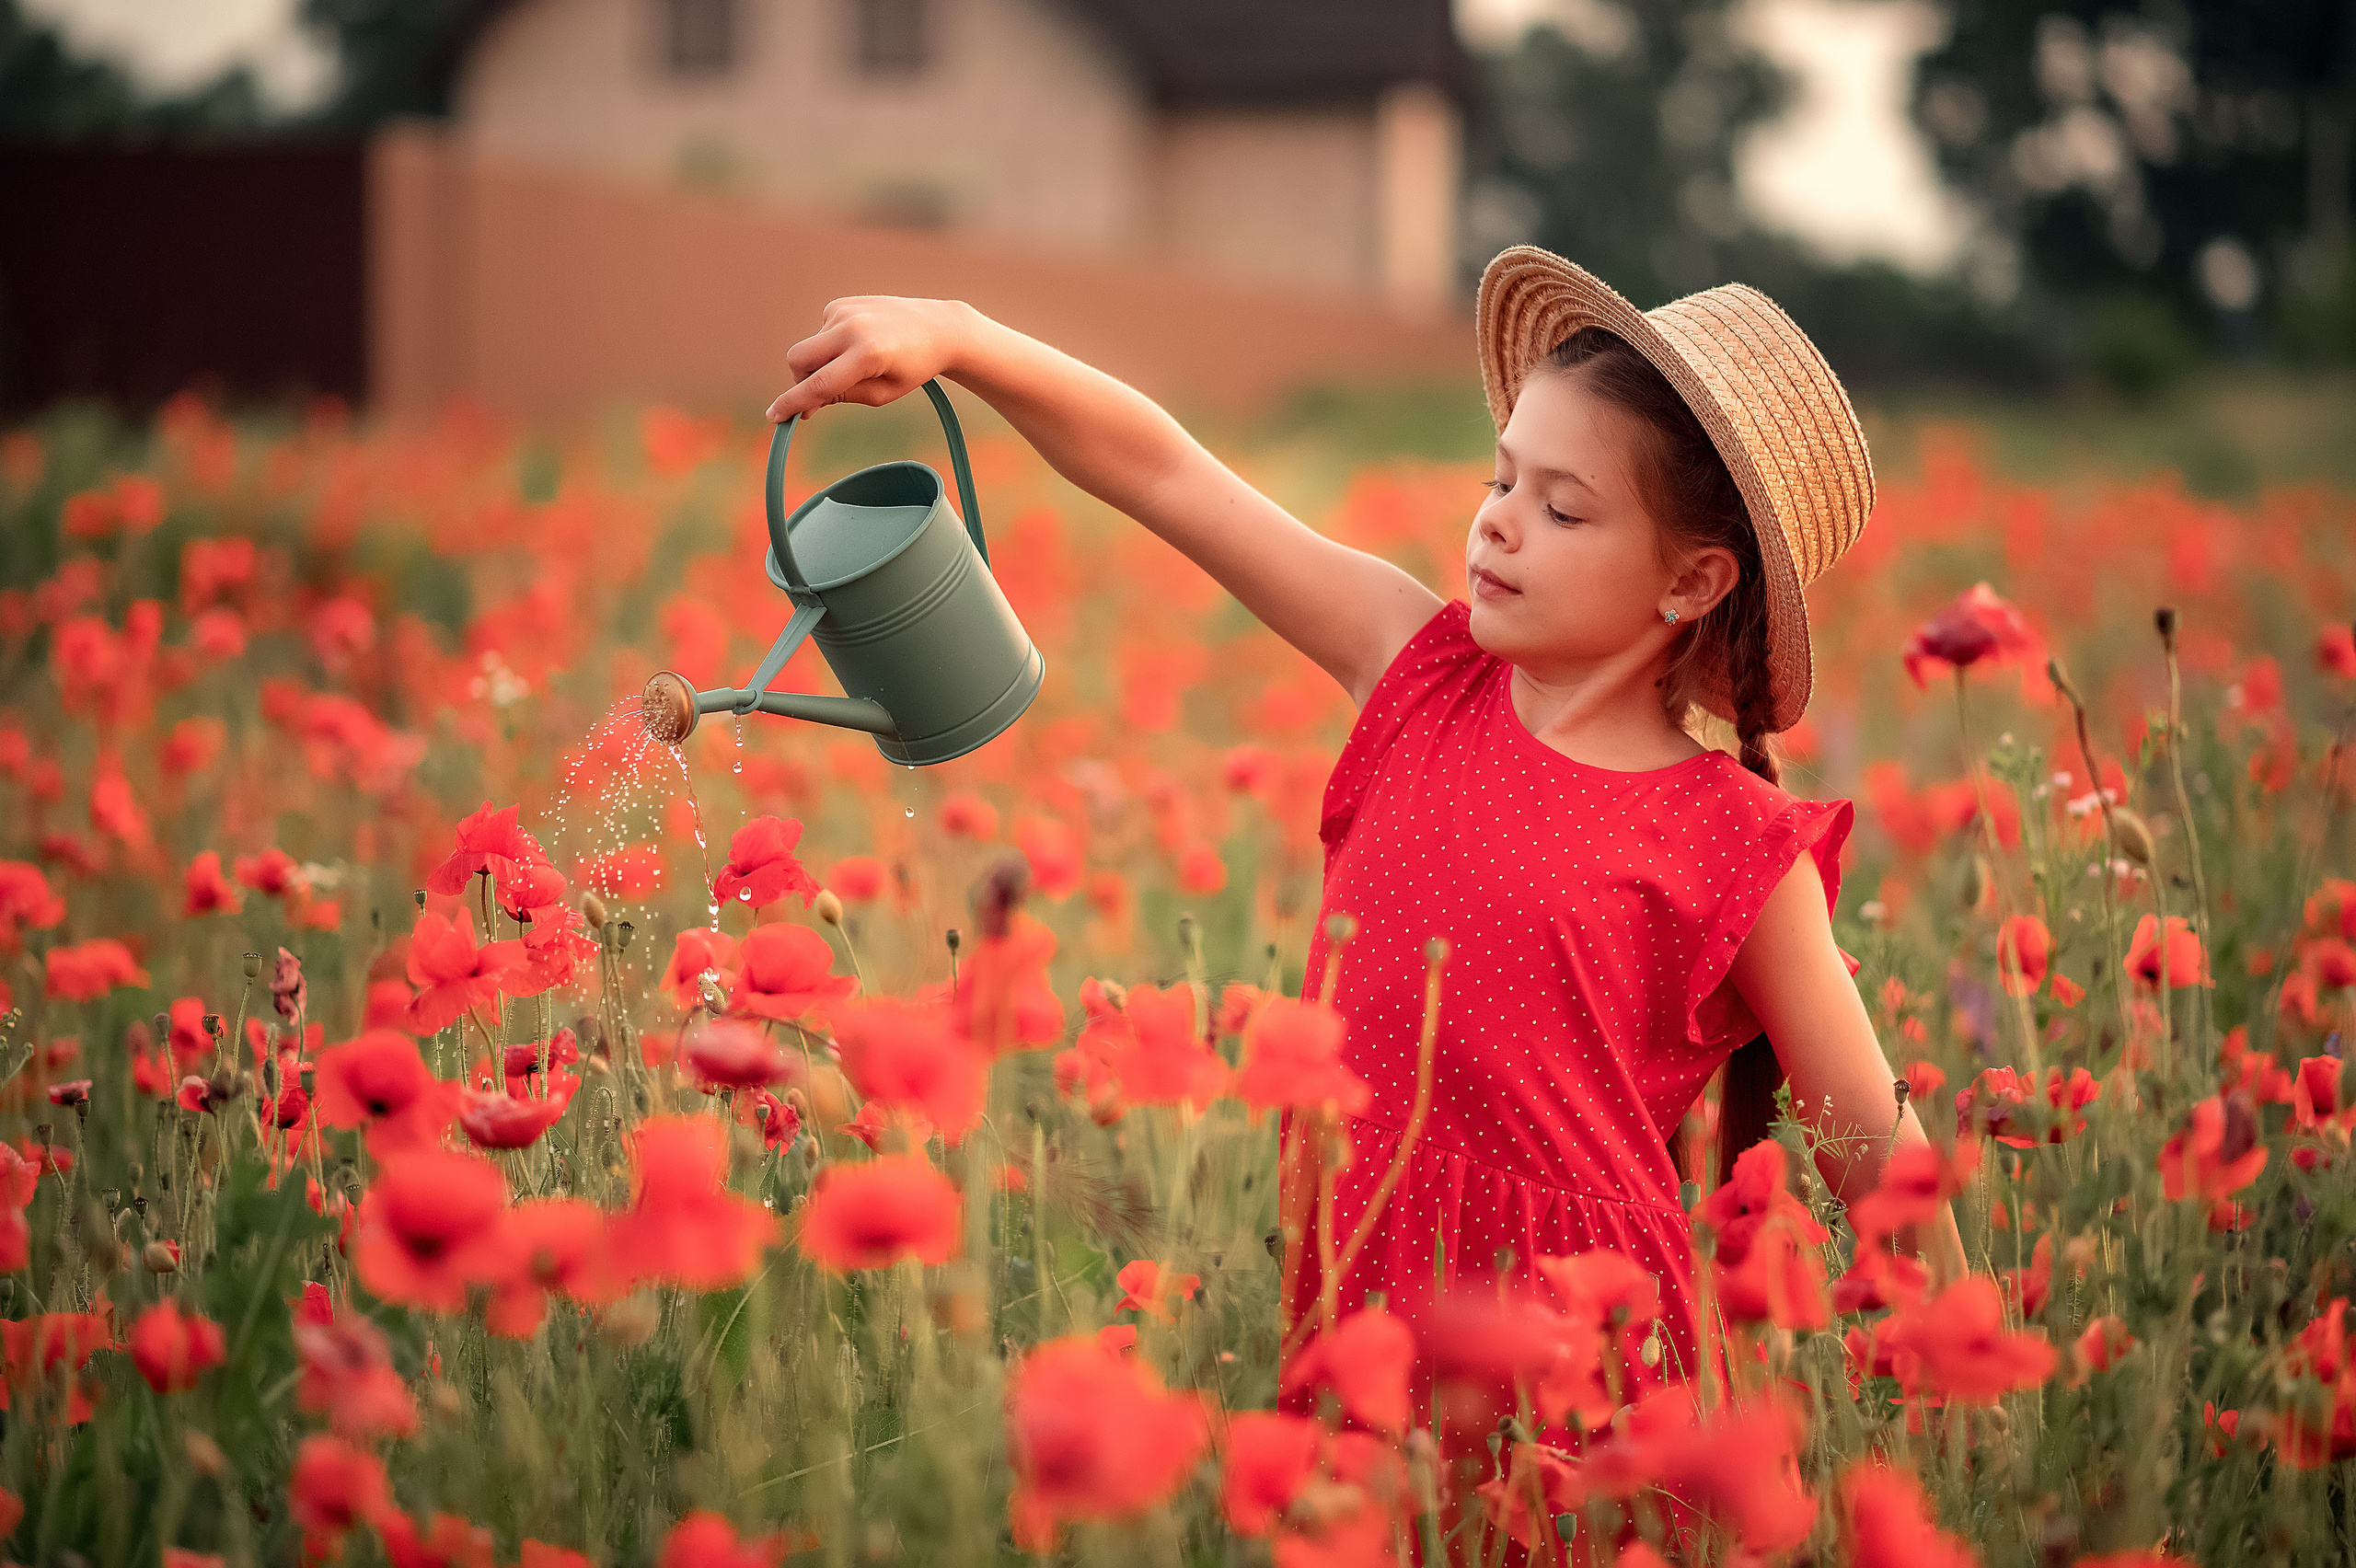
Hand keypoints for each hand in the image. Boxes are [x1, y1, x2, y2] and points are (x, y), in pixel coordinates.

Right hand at [765, 297, 973, 423]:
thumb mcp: (883, 393)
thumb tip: (806, 403)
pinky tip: (859, 344)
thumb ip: (843, 396)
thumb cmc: (913, 367)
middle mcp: (852, 328)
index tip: (774, 416)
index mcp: (868, 355)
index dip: (792, 403)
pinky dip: (831, 346)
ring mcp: (845, 311)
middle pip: (798, 359)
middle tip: (821, 395)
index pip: (819, 384)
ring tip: (859, 363)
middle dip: (801, 380)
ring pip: (810, 349)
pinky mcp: (841, 304)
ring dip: (823, 363)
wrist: (938, 328)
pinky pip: (821, 334)